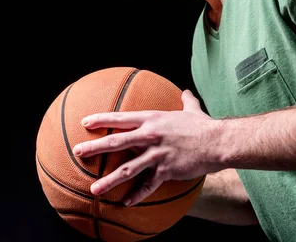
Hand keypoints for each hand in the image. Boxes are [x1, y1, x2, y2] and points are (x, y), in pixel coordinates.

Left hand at [72, 89, 220, 205]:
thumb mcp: (192, 109)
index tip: (84, 123)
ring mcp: (157, 154)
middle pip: (116, 142)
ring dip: (109, 180)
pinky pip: (147, 185)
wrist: (218, 142)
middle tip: (77, 152)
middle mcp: (150, 135)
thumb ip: (186, 100)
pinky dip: (136, 195)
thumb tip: (185, 92)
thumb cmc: (204, 125)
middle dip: (94, 147)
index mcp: (152, 119)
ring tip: (94, 189)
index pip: (120, 118)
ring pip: (127, 168)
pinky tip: (125, 203)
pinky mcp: (166, 170)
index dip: (100, 120)